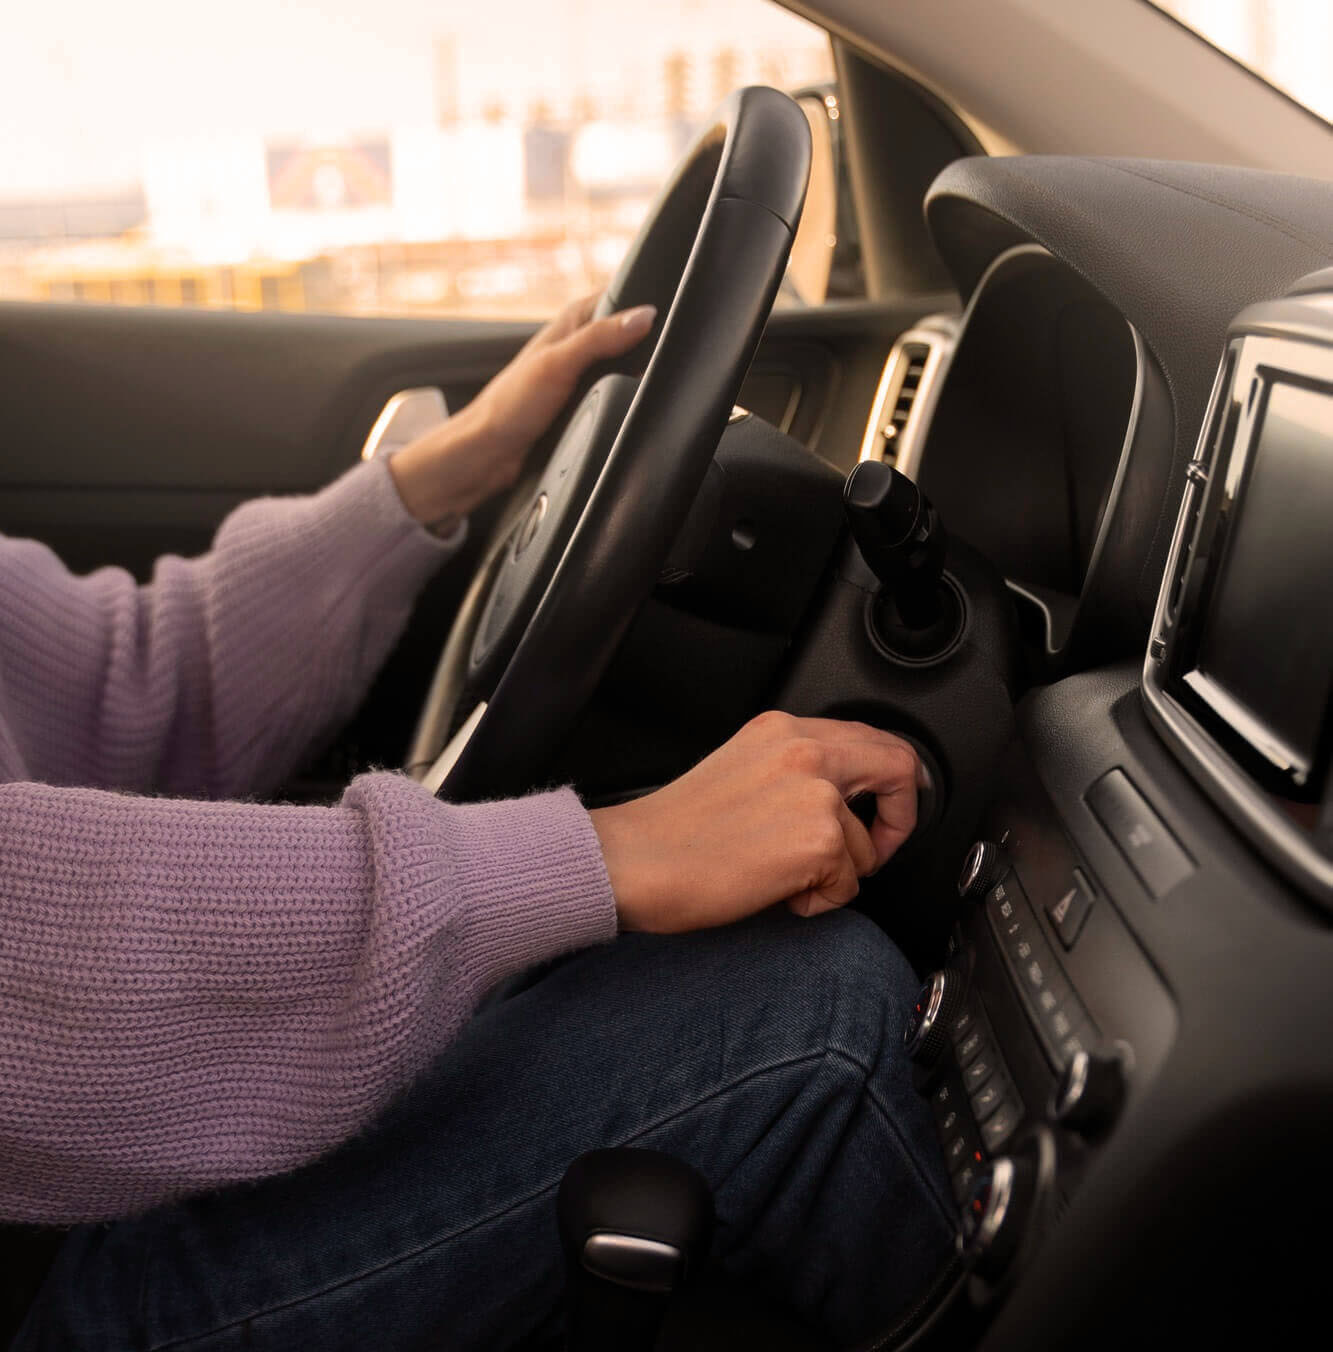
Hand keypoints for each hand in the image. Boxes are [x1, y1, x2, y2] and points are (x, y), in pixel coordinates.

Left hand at [387, 294, 655, 526]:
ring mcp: (585, 373)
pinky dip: (630, 395)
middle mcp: (580, 341)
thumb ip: (600, 338)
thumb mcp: (558, 364)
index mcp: (573, 319)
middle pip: (632, 332)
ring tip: (656, 379)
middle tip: (668, 355)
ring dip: (641, 372)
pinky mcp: (587, 401)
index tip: (671, 317)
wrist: (488, 455)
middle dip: (650, 341)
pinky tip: (637, 403)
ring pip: (629, 363)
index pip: (623, 294)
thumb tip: (645, 316)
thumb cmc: (510, 406)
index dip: (647, 302)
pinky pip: (620, 391)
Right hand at [589, 712, 920, 933]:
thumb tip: (842, 798)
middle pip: (899, 766)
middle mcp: (804, 750)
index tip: (882, 808)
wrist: (635, 862)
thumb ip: (793, 770)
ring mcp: (816, 794)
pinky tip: (777, 893)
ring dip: (836, 874)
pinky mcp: (819, 841)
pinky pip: (848, 885)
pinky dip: (819, 902)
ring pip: (865, 845)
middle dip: (899, 817)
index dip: (888, 779)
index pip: (870, 737)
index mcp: (782, 730)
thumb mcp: (741, 770)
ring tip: (783, 879)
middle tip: (875, 848)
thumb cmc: (673, 831)